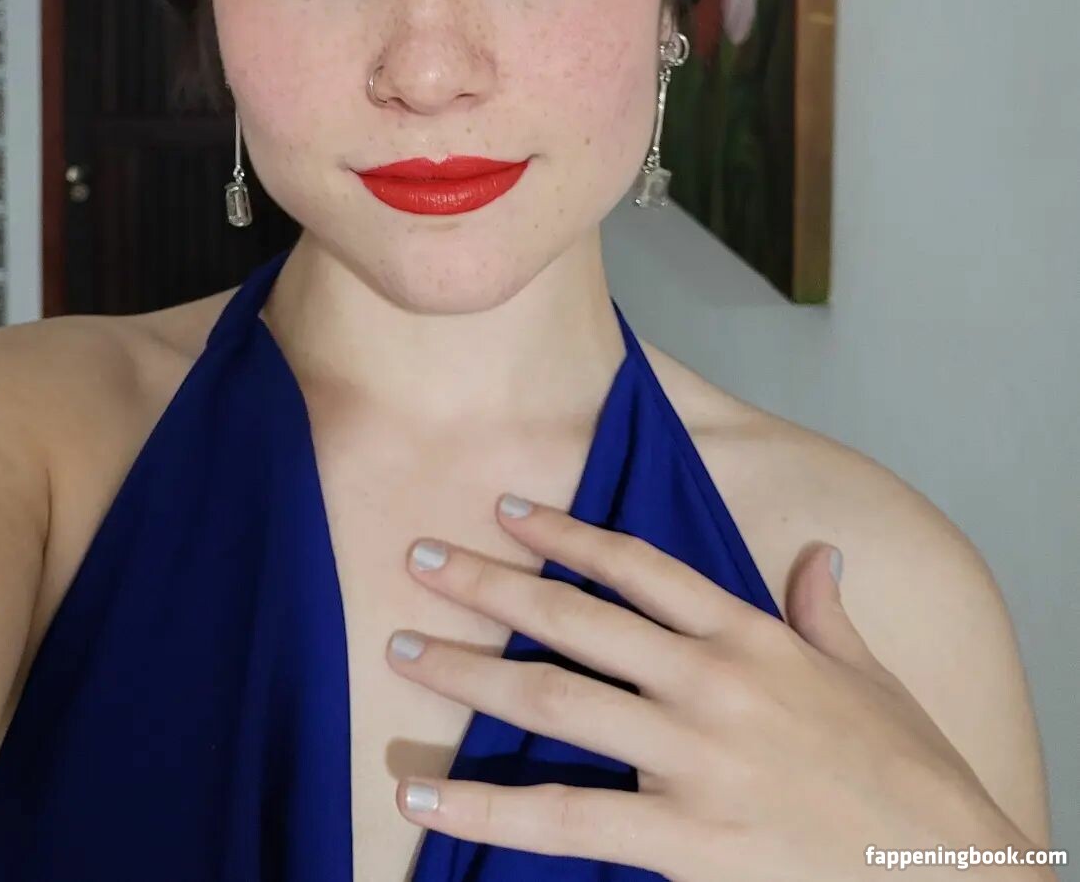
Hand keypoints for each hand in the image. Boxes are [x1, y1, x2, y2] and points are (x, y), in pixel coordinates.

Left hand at [385, 494, 1045, 879]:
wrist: (955, 880)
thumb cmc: (912, 778)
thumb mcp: (872, 679)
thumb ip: (825, 613)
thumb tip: (819, 555)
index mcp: (749, 639)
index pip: (638, 567)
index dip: (565, 532)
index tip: (504, 509)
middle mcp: (708, 685)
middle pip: (573, 622)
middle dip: (487, 587)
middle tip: (418, 558)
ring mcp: (690, 762)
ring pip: (553, 704)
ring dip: (466, 675)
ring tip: (400, 652)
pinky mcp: (682, 843)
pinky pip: (563, 819)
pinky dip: (486, 804)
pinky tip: (425, 794)